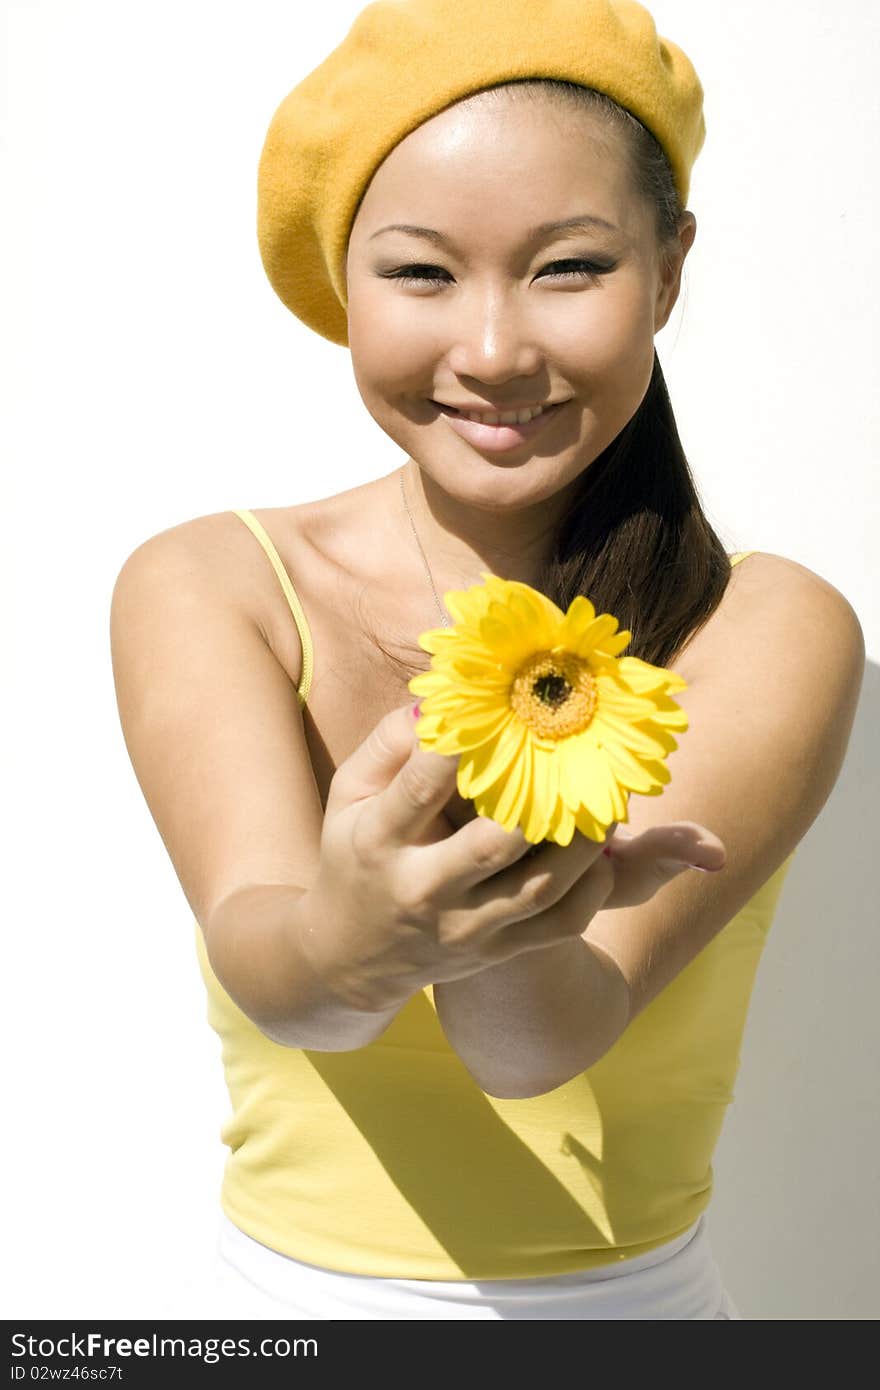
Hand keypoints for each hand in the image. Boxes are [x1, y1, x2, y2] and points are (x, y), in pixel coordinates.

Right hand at [294, 702, 724, 1010]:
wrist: (352, 958)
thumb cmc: (354, 854)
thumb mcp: (348, 795)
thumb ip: (388, 743)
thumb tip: (442, 703)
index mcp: (378, 842)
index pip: (420, 789)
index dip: (457, 747)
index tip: (497, 707)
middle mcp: (424, 890)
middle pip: (492, 845)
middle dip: (540, 799)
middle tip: (576, 754)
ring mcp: (467, 927)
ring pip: (542, 888)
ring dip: (584, 842)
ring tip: (604, 799)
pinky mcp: (499, 950)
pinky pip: (563, 924)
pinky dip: (593, 887)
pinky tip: (599, 852)